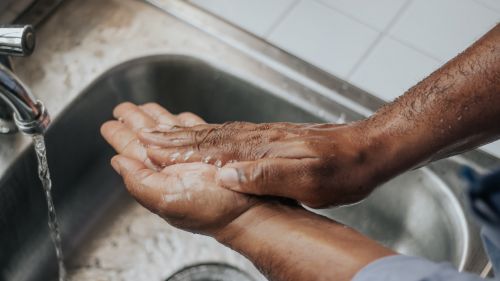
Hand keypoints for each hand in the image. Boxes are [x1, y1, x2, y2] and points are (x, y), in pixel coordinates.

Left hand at [101, 102, 257, 234]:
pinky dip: (185, 123)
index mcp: (158, 176)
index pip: (133, 151)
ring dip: (157, 118)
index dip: (120, 136)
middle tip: (123, 108)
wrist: (248, 210)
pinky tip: (178, 117)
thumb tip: (118, 162)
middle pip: (148, 137)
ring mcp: (193, 158)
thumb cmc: (212, 210)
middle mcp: (174, 166)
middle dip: (136, 121)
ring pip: (170, 132)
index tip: (109, 123)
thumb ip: (139, 181)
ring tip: (145, 107)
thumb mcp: (166, 199)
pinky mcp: (213, 152)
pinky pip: (195, 132)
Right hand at [138, 115, 382, 207]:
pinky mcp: (271, 139)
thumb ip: (265, 176)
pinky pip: (230, 135)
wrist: (367, 150)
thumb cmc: (340, 170)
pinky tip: (204, 136)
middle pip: (206, 138)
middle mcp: (257, 139)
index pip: (209, 150)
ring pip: (215, 134)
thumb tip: (225, 176)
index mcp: (260, 151)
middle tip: (144, 134)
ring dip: (186, 134)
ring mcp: (263, 137)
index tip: (149, 148)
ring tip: (163, 131)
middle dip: (172, 137)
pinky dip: (209, 135)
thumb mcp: (306, 181)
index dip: (177, 151)